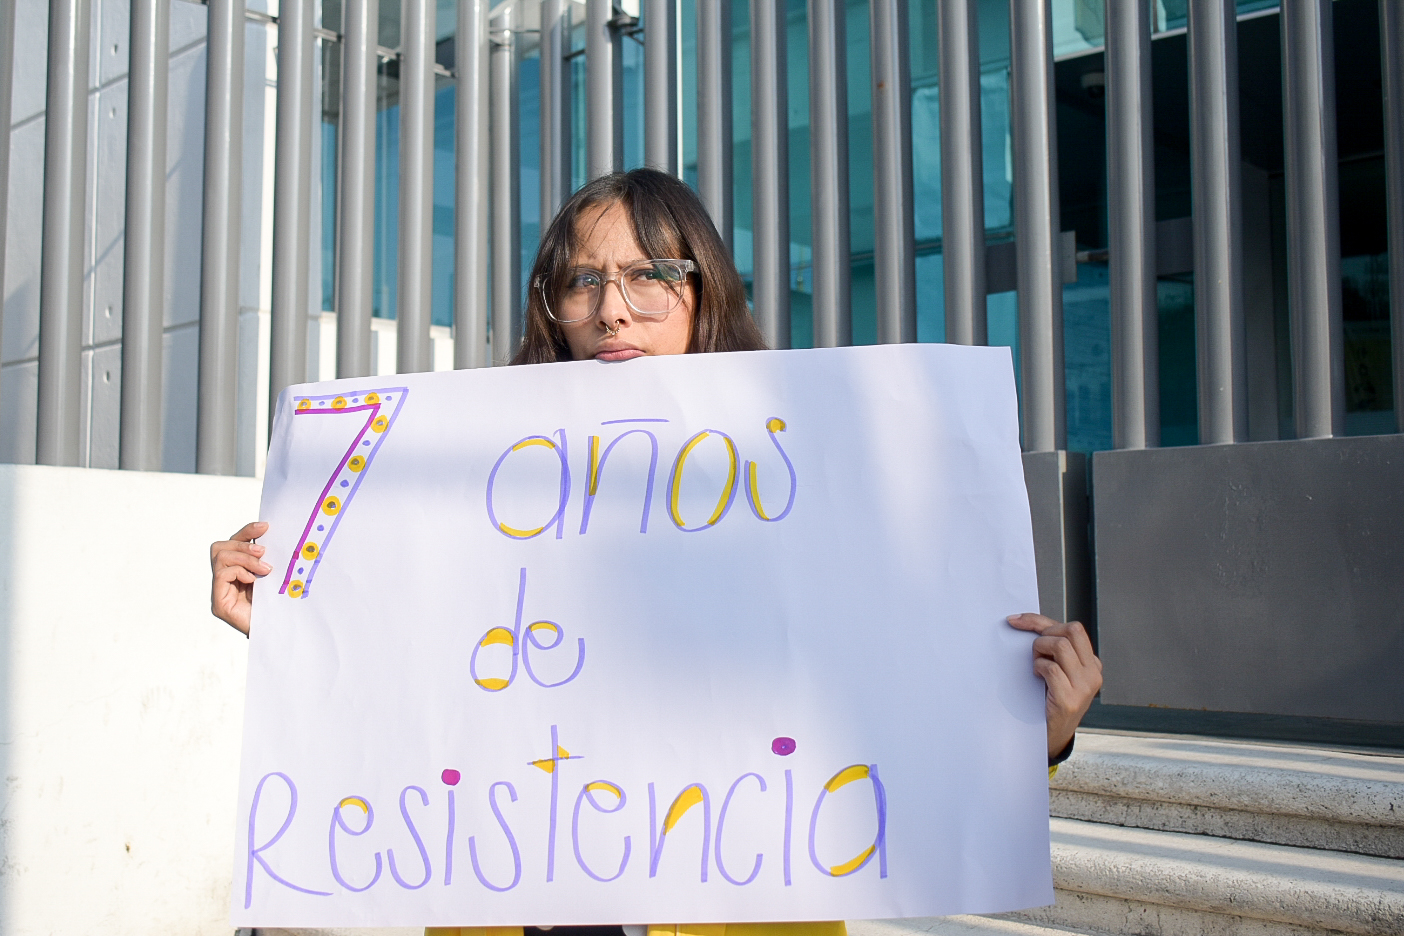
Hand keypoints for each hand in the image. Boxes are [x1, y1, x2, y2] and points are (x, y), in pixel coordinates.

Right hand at [210, 521, 270, 634]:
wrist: (281, 633)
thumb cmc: (281, 605)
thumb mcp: (275, 575)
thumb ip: (267, 559)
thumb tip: (271, 533)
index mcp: (239, 571)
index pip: (233, 543)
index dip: (247, 532)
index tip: (265, 526)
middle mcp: (226, 581)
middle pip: (220, 547)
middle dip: (242, 544)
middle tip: (263, 551)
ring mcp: (221, 593)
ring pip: (220, 557)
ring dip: (244, 558)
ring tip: (265, 569)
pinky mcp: (220, 604)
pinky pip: (222, 575)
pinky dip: (239, 571)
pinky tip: (254, 580)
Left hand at [1007, 613, 1101, 758]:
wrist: (1051, 737)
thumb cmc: (1050, 700)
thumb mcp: (1059, 672)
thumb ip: (1053, 650)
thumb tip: (1027, 623)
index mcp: (1091, 664)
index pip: (1072, 629)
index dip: (1040, 620)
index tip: (1016, 620)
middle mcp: (1093, 673)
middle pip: (1071, 631)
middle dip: (1044, 632)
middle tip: (1033, 650)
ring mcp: (1084, 687)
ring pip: (1061, 646)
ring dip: (1040, 650)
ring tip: (1036, 665)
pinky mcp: (1069, 700)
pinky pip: (1051, 669)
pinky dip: (1038, 668)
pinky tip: (1037, 678)